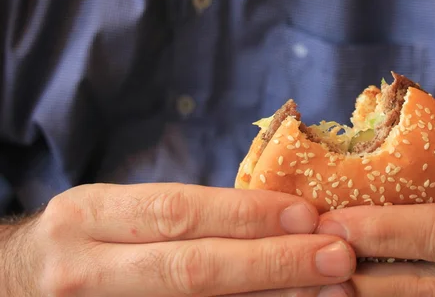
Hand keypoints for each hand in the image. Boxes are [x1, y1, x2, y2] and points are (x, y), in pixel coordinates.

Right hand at [6, 183, 355, 295]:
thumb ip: (185, 214)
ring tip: (327, 289)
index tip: (307, 214)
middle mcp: (87, 269)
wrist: (21, 284)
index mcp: (90, 217)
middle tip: (336, 256)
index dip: (246, 214)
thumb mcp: (120, 211)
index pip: (179, 212)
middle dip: (272, 262)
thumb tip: (280, 215)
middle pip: (192, 269)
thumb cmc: (89, 239)